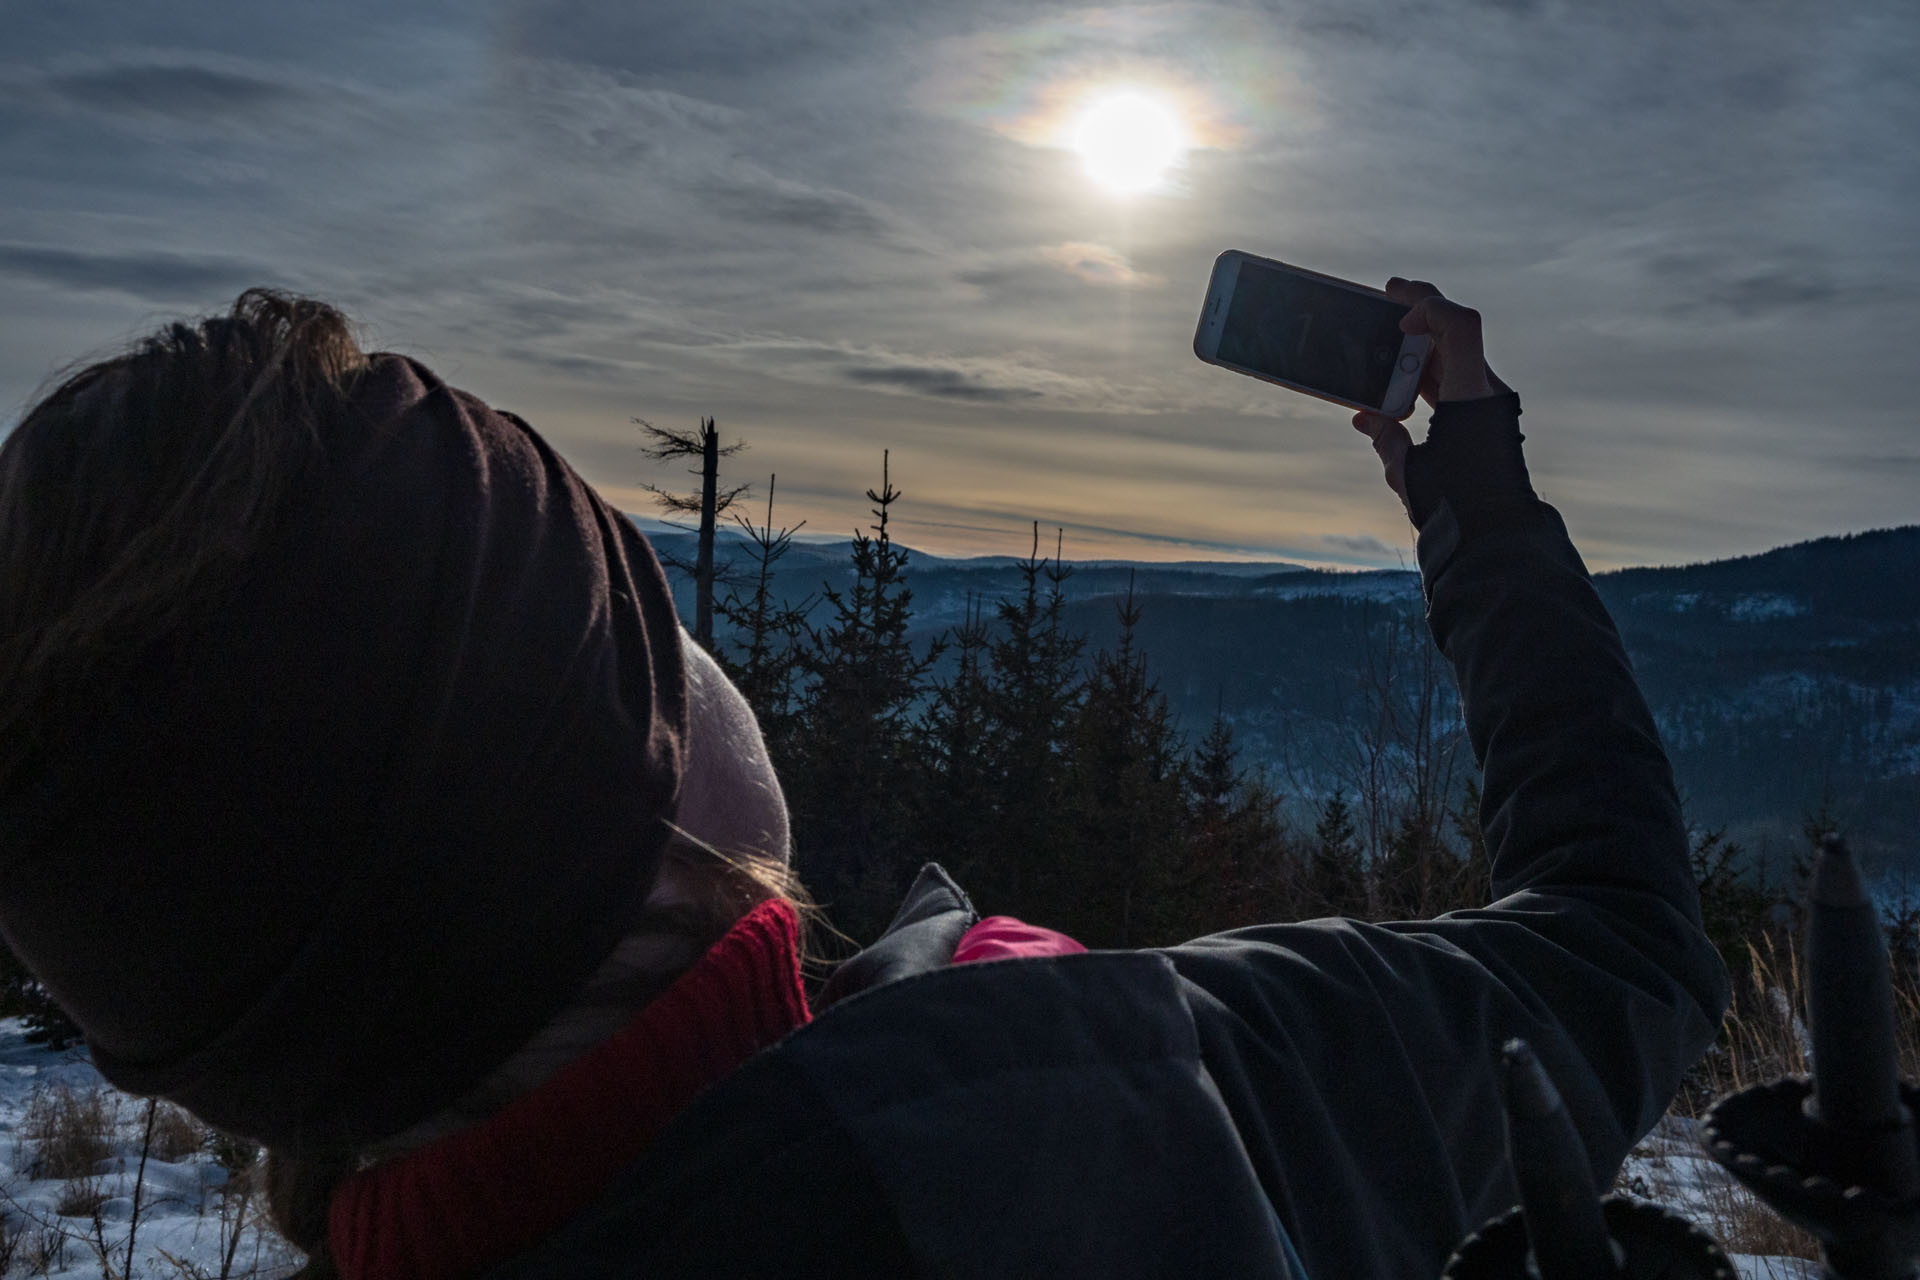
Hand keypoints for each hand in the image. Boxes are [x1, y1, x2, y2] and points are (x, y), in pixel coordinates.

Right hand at [1350, 278, 1509, 510]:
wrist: (1496, 535)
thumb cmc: (1455, 506)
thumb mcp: (1408, 471)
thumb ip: (1385, 436)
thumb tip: (1365, 417)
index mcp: (1472, 396)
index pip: (1460, 325)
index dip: (1428, 308)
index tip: (1397, 321)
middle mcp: (1485, 392)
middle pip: (1456, 331)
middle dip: (1421, 309)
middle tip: (1389, 293)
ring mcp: (1487, 403)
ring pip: (1456, 354)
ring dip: (1422, 342)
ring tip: (1387, 339)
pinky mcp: (1484, 419)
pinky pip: (1457, 380)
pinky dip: (1429, 372)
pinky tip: (1402, 381)